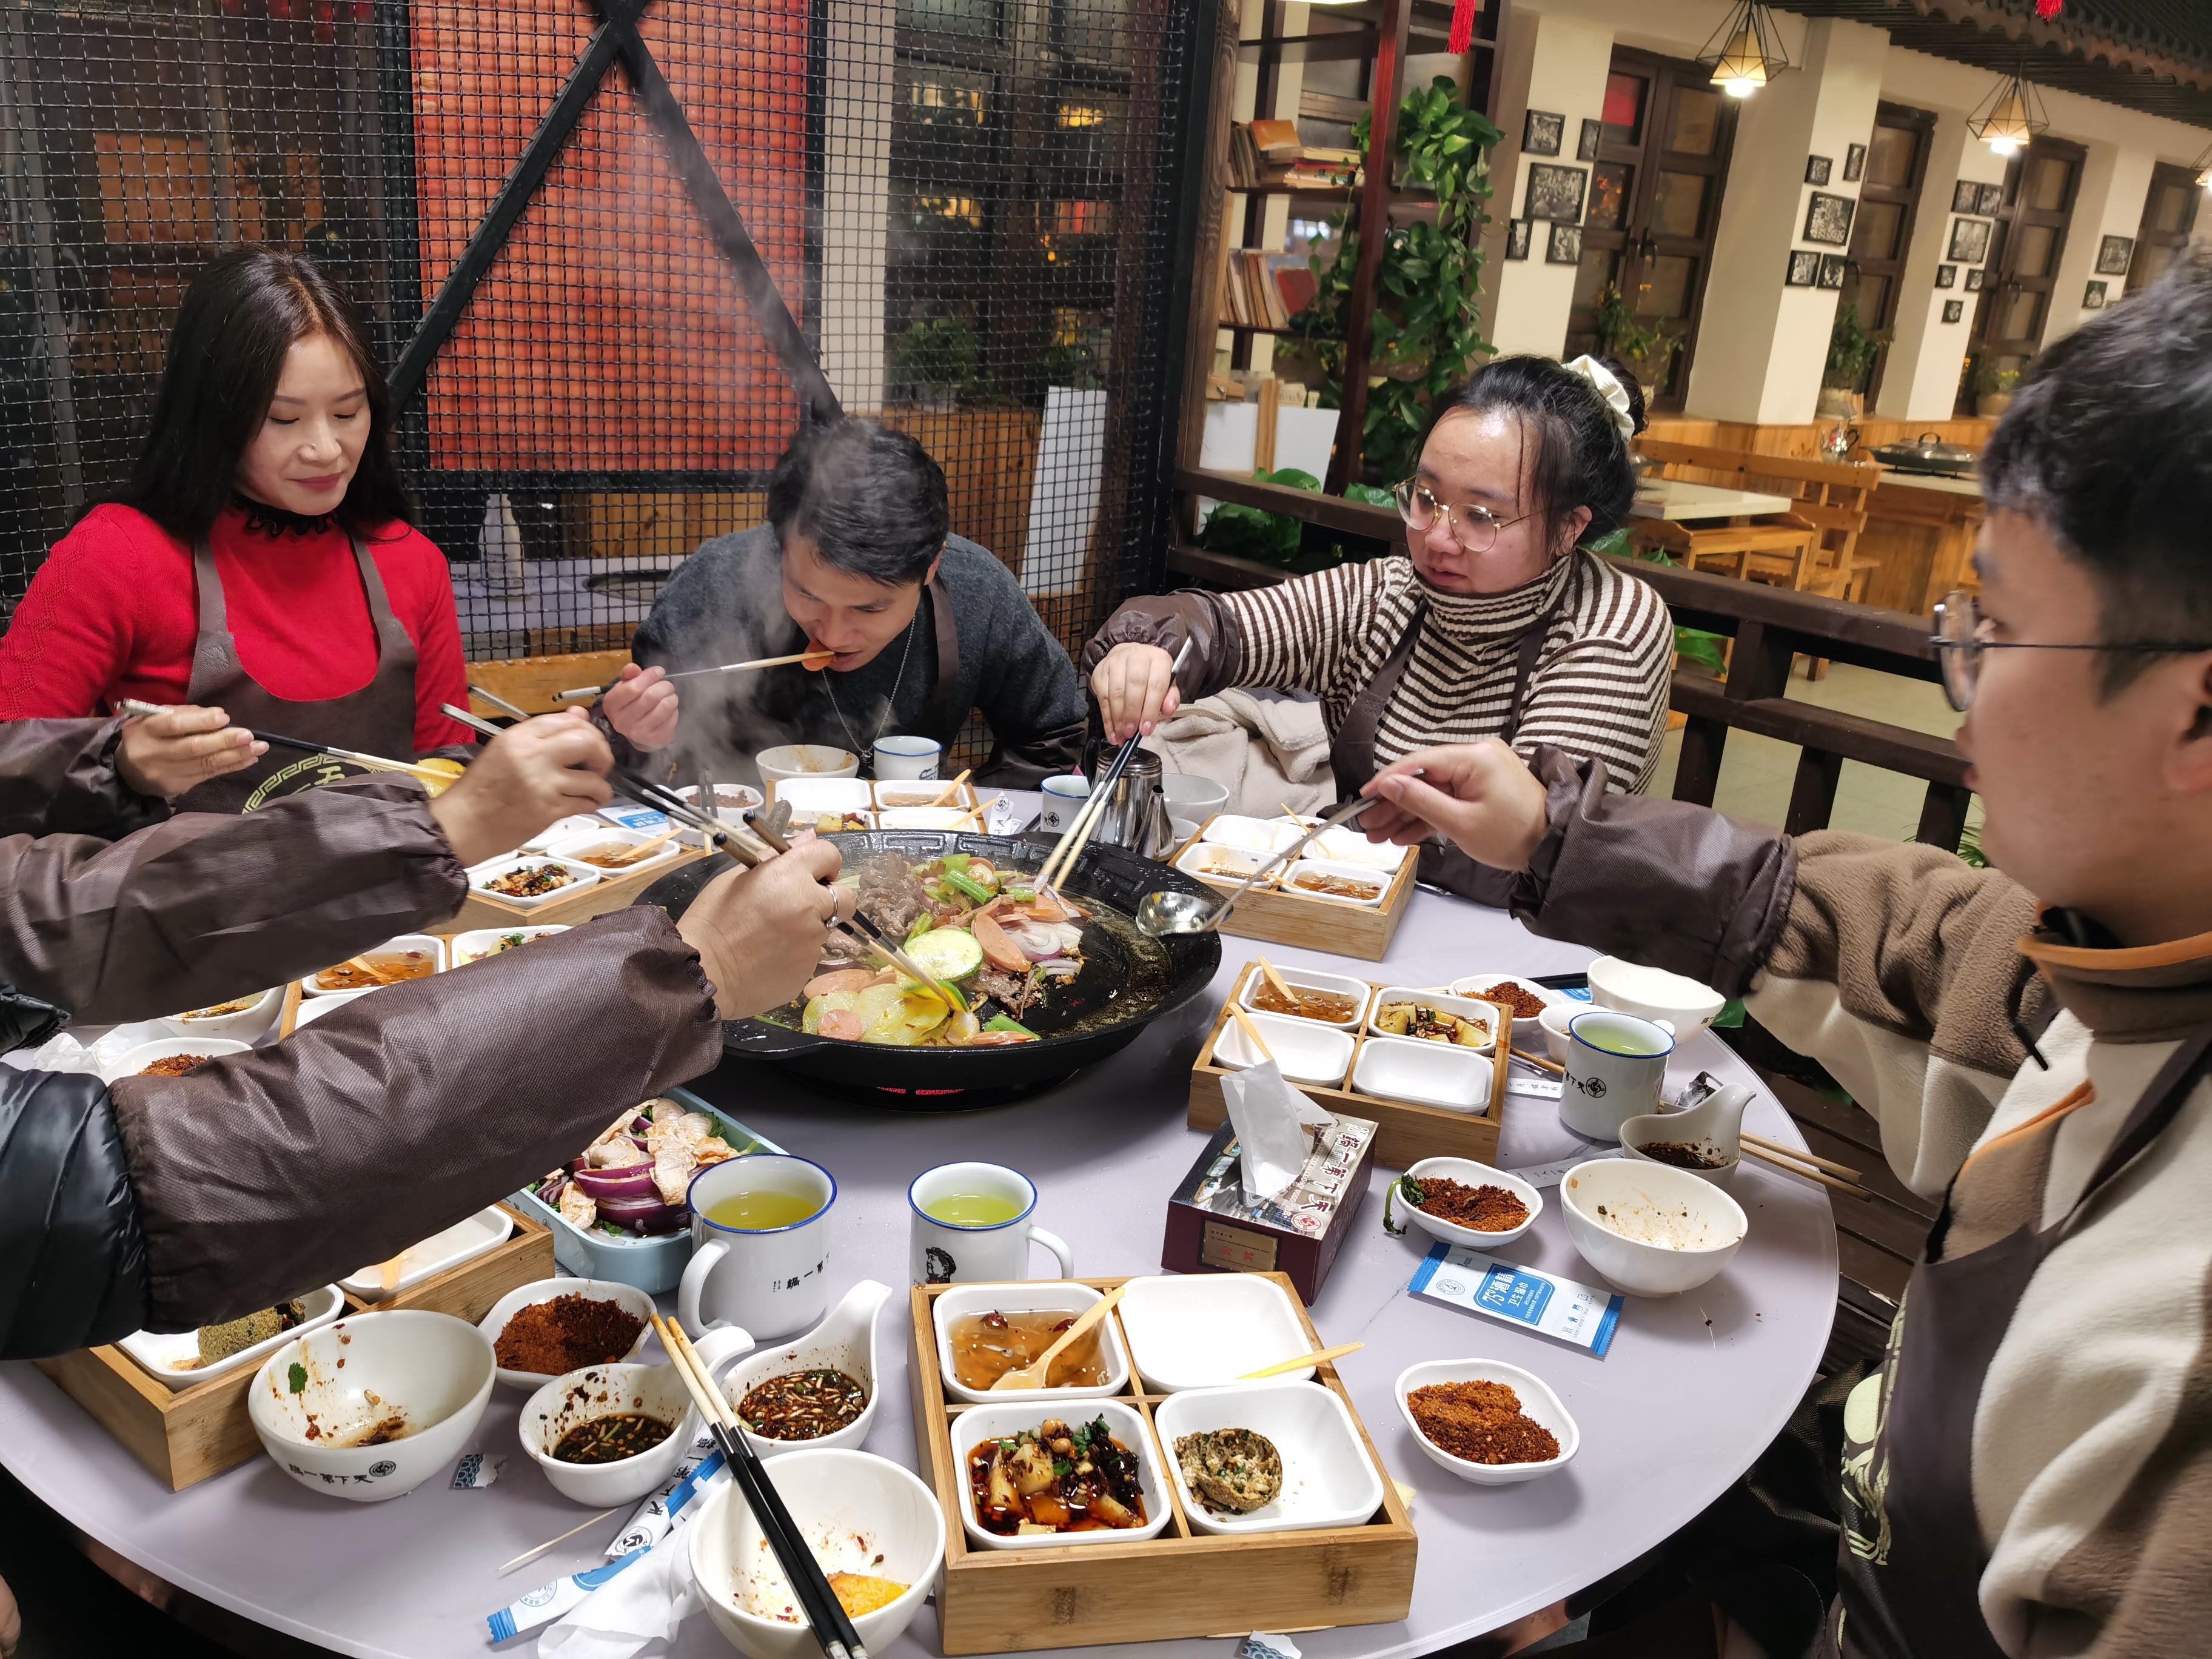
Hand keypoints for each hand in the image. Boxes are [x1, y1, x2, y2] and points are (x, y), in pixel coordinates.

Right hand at [115, 704, 264, 798]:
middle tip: (249, 736)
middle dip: (224, 742)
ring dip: (235, 756)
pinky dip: (231, 766)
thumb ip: (182, 714)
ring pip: (205, 764)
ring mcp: (167, 774)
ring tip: (259, 748)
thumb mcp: (153, 718)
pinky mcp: (178, 787)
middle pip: (193, 748)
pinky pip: (209, 775)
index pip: (174, 725)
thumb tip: (216, 716)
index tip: (224, 717)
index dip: (200, 722)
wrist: (125, 771)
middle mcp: (155, 754)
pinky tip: (250, 759)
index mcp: (146, 730)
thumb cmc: (146, 736)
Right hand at [427, 711, 612, 866]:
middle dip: (602, 753)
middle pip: (587, 741)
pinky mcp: (549, 810)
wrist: (462, 825)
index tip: (588, 744)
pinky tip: (586, 804)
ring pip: (593, 778)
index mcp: (519, 736)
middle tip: (598, 766)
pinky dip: (593, 803)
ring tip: (594, 791)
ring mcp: (543, 783)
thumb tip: (581, 713)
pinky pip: (586, 802)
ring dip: (601, 786)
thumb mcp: (505, 751)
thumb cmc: (482, 788)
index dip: (586, 730)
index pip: (567, 720)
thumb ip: (544, 734)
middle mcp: (533, 755)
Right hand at [601, 663, 678, 750]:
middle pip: (651, 696)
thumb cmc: (630, 703)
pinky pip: (672, 718)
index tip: (659, 671)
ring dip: (672, 697)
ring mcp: (639, 732)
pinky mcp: (655, 739)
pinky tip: (669, 710)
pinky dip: (674, 710)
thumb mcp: (625, 687)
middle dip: (664, 686)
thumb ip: (629, 675)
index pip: (633, 688)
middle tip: (667, 685)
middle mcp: (622, 721)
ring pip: (665, 706)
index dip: (650, 676)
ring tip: (669, 696)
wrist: (635, 731)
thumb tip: (633, 668)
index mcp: (612, 704)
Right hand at [677, 839, 853, 1019]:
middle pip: (846, 897)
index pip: (829, 854)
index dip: (823, 863)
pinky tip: (771, 955)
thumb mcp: (736, 879)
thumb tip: (809, 836)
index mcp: (789, 875)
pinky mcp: (809, 967)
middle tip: (801, 906)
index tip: (812, 874)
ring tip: (774, 935)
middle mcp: (808, 905)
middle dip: (829, 899)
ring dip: (810, 926)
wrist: (704, 973)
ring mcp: (812, 940)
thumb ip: (776, 858)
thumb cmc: (711, 920)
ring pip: (828, 927)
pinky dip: (798, 951)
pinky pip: (812, 953)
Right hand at [1091, 642, 1180, 742]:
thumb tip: (1168, 709)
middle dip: (1132, 714)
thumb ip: (1170, 698)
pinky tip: (1112, 731)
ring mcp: (1116, 662)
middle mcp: (1136, 656)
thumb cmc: (1150, 675)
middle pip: (1134, 686)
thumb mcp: (1167, 683)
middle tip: (1132, 732)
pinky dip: (1107, 719)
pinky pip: (1102, 698)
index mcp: (1157, 658)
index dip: (1151, 709)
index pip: (1156, 684)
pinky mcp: (1100, 672)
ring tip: (1122, 735)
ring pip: (1115, 693)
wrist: (1129, 658)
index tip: (1147, 728)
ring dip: (1118, 719)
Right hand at [1358, 740, 1550, 872]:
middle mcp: (1477, 757)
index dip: (1387, 780)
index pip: (1418, 763)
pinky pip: (1448, 798)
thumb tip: (1388, 785)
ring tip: (1379, 835)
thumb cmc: (1514, 836)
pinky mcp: (1482, 788)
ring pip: (1432, 791)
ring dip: (1406, 813)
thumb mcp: (1460, 823)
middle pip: (1422, 778)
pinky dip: (1428, 816)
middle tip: (1368, 825)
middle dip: (1393, 804)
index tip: (1363, 796)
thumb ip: (1420, 801)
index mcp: (1475, 758)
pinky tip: (1403, 834)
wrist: (1553, 849)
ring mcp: (1480, 772)